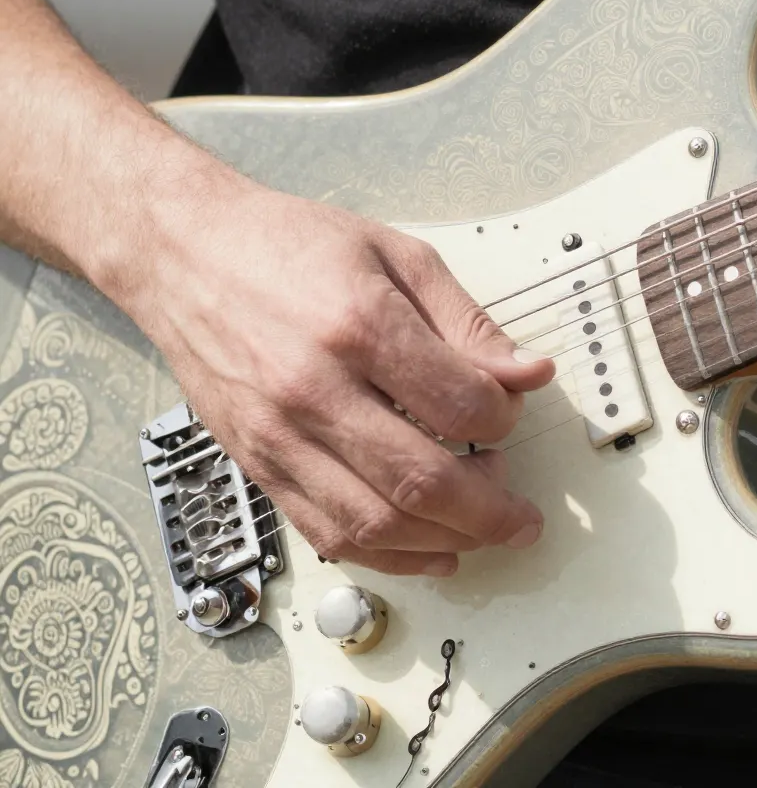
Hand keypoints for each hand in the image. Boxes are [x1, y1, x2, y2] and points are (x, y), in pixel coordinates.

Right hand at [112, 170, 555, 575]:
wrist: (182, 255)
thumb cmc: (287, 247)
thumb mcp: (398, 255)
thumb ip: (468, 322)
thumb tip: (529, 373)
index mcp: (359, 326)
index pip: (461, 405)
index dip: (505, 420)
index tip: (511, 412)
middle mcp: (314, 389)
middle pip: (422, 480)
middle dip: (491, 511)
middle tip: (523, 516)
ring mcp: (279, 435)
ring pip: (376, 522)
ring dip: (446, 541)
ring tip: (483, 529)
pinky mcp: (256, 463)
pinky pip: (327, 534)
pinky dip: (387, 555)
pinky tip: (429, 548)